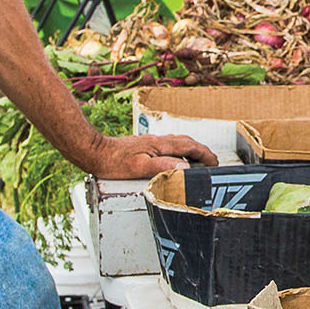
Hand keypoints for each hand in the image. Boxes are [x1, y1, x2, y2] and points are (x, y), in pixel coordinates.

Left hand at [85, 132, 217, 176]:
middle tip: (211, 162)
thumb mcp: (139, 167)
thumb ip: (163, 166)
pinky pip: (169, 145)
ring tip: (198, 160)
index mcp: (160, 145)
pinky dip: (179, 150)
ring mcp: (151, 142)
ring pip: (178, 142)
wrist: (94, 151)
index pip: (190, 147)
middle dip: (202, 151)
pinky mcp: (144, 145)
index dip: (205, 155)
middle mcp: (158, 141)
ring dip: (192, 149)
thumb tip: (185, 167)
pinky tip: (174, 158)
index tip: (215, 164)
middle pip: (187, 142)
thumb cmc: (113, 162)